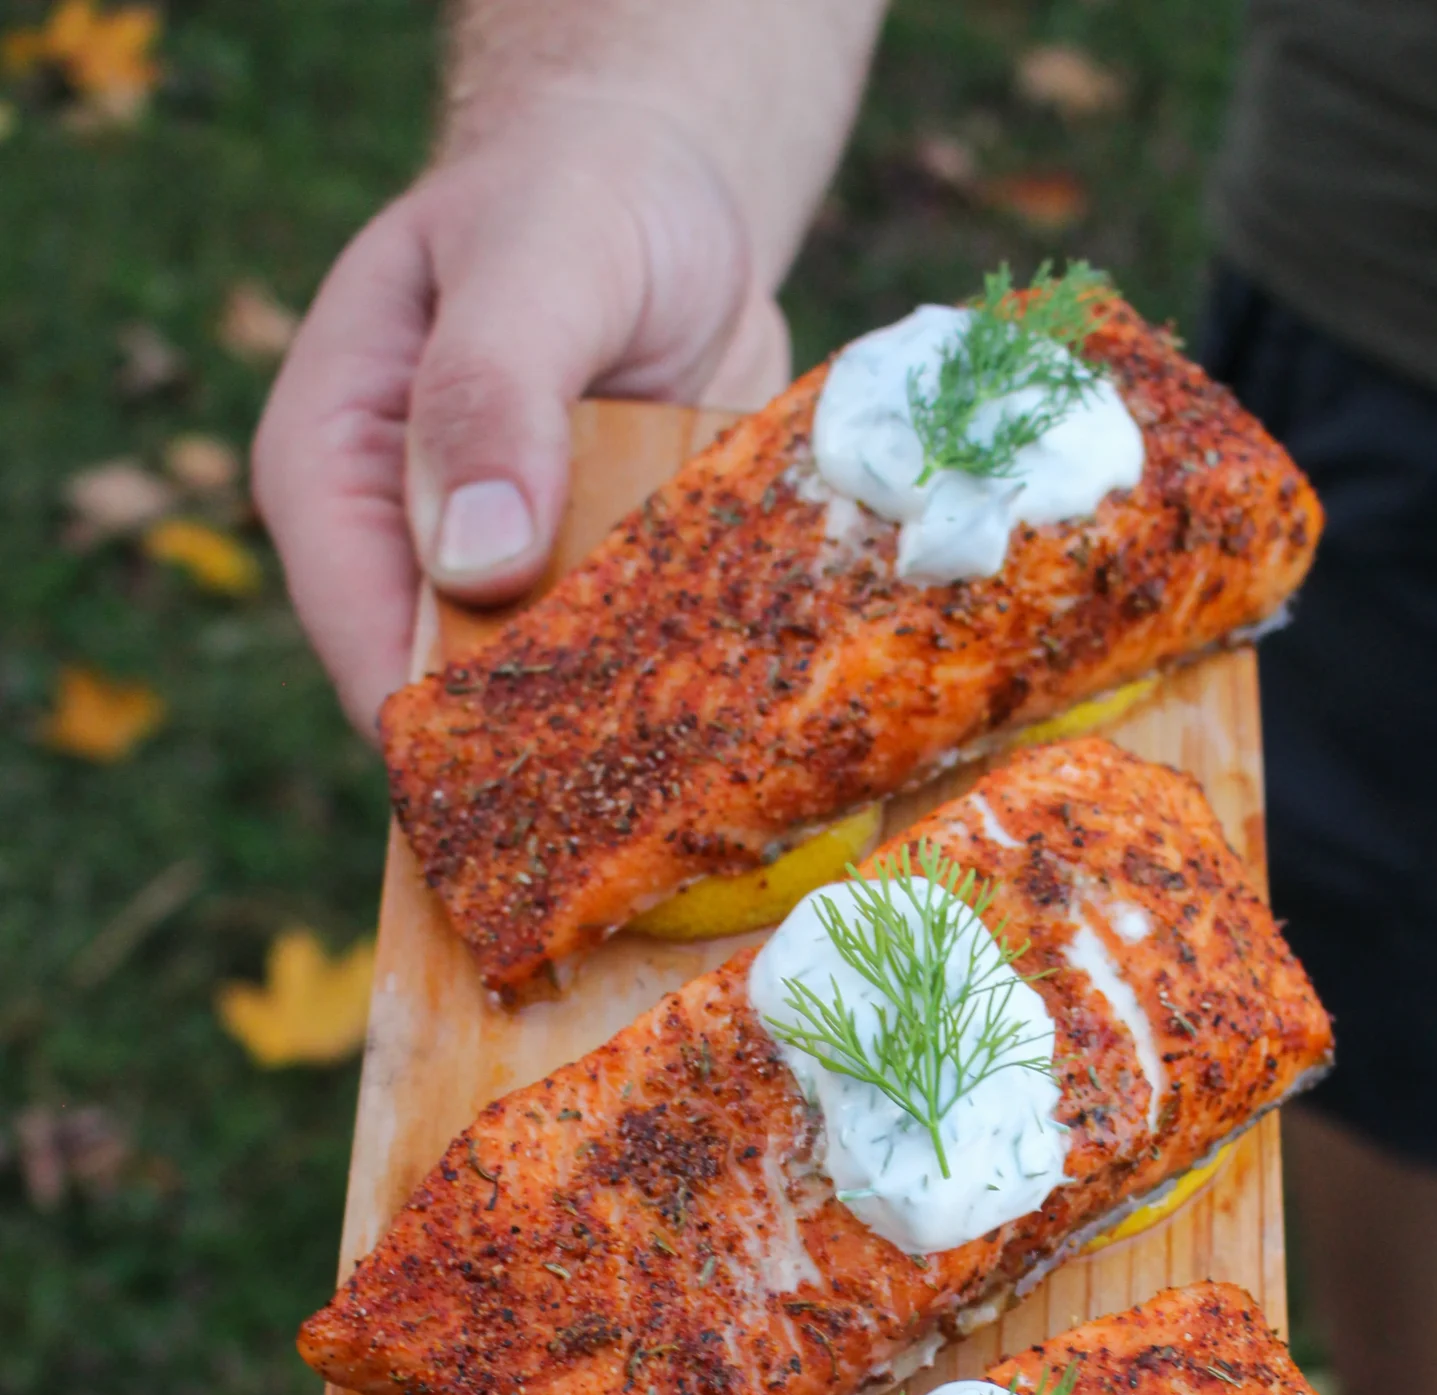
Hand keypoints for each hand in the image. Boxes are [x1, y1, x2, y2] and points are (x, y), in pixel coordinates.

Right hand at [253, 91, 789, 734]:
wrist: (670, 196)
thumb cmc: (579, 197)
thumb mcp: (541, 259)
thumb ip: (493, 390)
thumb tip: (474, 562)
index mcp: (332, 469)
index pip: (356, 632)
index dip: (432, 719)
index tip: (532, 769)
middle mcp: (405, 549)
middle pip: (448, 698)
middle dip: (536, 749)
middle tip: (638, 796)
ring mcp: (505, 587)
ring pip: (542, 708)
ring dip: (616, 738)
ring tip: (701, 769)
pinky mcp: (593, 602)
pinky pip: (625, 682)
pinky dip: (676, 701)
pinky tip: (742, 724)